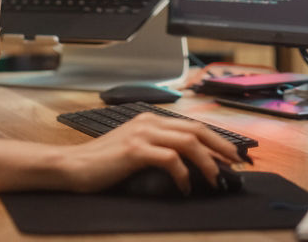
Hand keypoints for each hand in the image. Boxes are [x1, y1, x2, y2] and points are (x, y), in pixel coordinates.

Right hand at [56, 114, 243, 193]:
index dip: (216, 139)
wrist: (71, 167)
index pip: (192, 125)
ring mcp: (142, 134)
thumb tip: (189, 165)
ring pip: (188, 142)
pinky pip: (170, 159)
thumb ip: (158, 150)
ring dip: (207, 162)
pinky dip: (183, 174)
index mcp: (150, 120)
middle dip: (221, 146)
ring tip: (215, 179)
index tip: (231, 155)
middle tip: (236, 163)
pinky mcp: (135, 150)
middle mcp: (149, 122)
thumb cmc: (102, 164)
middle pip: (196, 129)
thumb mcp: (134, 150)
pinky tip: (185, 187)